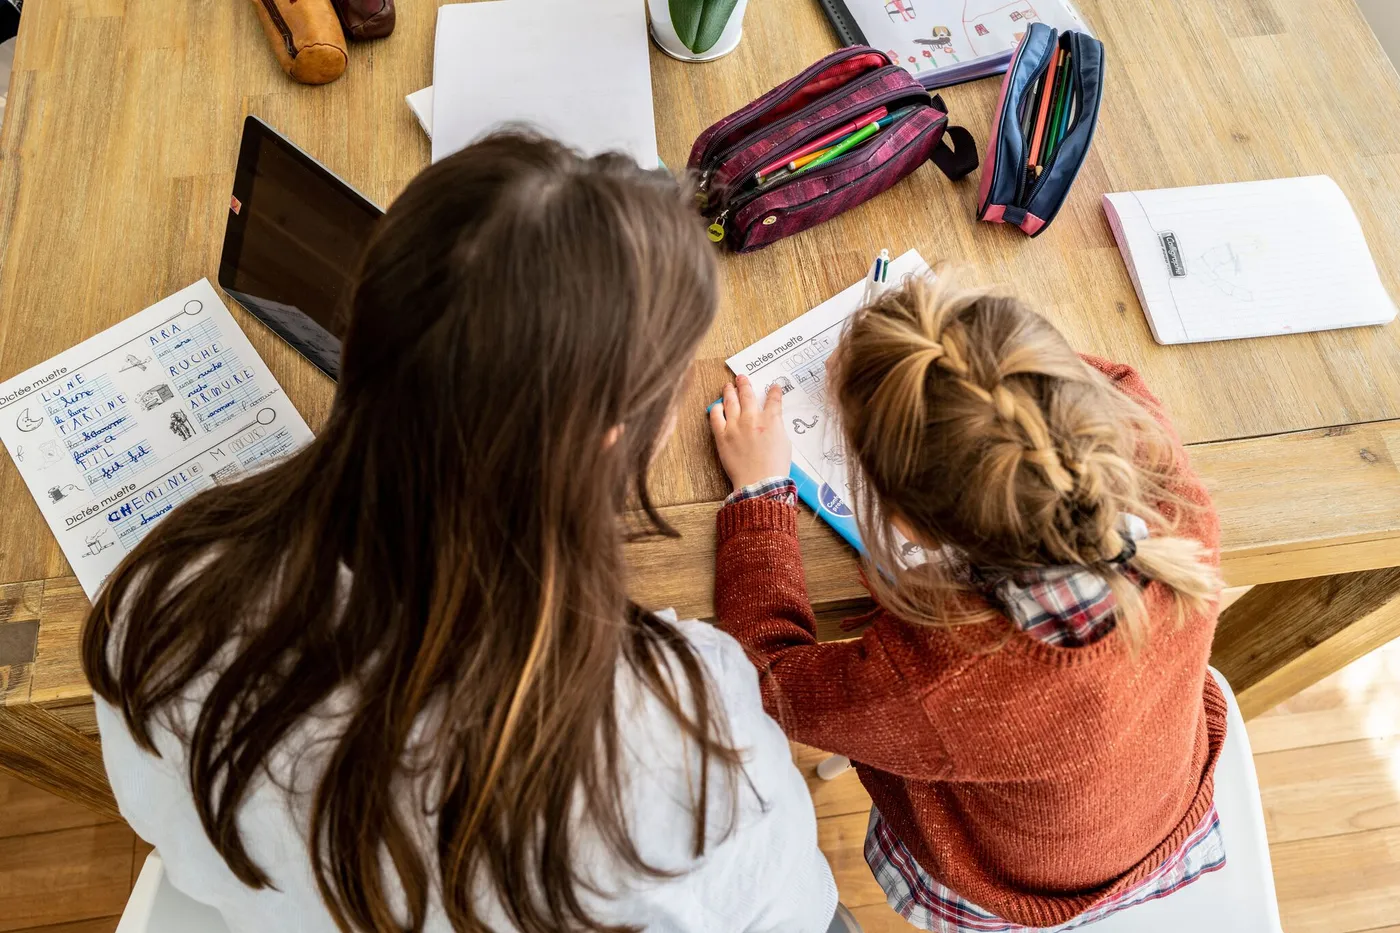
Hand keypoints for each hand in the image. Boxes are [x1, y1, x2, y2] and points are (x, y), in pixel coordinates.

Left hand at [709, 374, 790, 491]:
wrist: (760, 482)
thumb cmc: (775, 467)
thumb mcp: (784, 443)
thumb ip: (777, 427)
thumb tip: (771, 421)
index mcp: (771, 420)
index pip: (773, 399)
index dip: (774, 391)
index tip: (773, 387)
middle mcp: (752, 418)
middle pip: (748, 395)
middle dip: (745, 384)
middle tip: (742, 377)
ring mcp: (735, 426)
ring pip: (730, 401)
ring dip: (729, 391)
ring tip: (728, 385)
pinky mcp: (722, 436)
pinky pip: (716, 416)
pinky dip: (716, 408)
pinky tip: (717, 405)